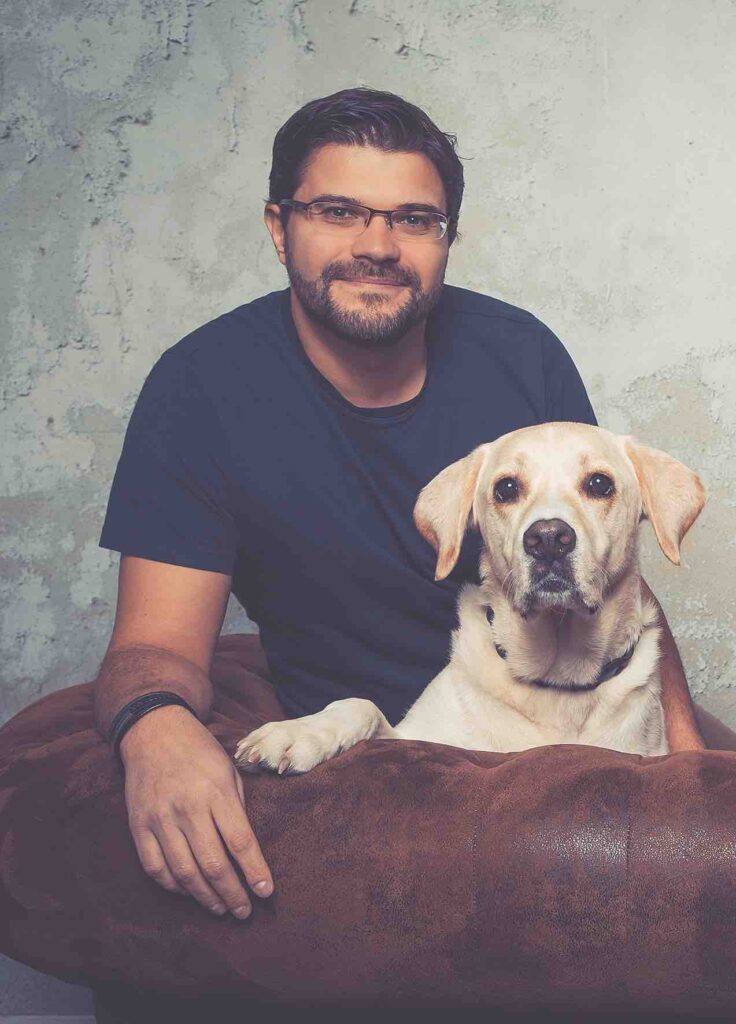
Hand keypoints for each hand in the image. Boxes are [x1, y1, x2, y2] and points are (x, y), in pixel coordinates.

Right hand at [119, 704, 272, 918]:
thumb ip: (238, 808)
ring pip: (185, 873)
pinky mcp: (138, 826)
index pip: (241, 843)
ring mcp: (160, 819)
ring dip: (206, 898)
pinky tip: (189, 892)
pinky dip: (174, 887)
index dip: (255, 873)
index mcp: (216, 792)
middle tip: (244, 911)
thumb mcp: (228, 770)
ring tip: (221, 908)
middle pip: (214, 865)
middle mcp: (188, 808)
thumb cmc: (199, 752)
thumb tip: (248, 852)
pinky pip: (156, 868)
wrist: (154, 732)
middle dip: (233, 895)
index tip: (266, 892)